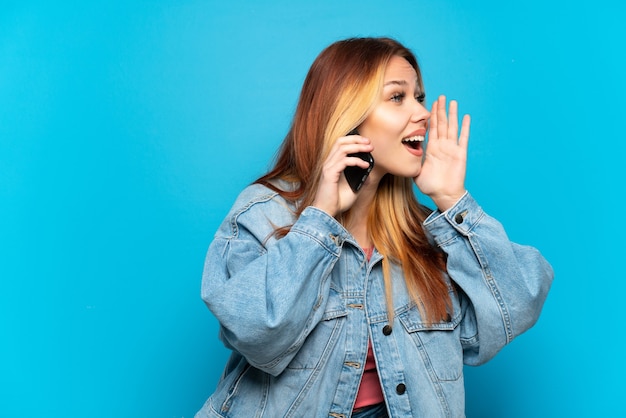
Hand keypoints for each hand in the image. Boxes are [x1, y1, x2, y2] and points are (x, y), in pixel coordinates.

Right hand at [312, 134, 372, 216]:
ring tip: (369, 150)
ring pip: (342, 148)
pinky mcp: (329, 174)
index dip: (353, 139)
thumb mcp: (352, 187)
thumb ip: (359, 178)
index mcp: (332, 164)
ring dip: (358, 147)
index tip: (366, 142)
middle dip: (356, 139)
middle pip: (340, 141)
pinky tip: (365, 165)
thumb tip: (369, 171)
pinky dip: (356, 161)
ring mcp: (328, 167)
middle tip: (369, 142)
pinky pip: (344, 161)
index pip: (340, 144)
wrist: (326, 212)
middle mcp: (328, 163)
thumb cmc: (337, 201)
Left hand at [414, 95, 470, 211]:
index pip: (431, 128)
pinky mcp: (460, 153)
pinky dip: (465, 127)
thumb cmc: (431, 186)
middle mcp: (442, 146)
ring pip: (452, 127)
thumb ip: (410, 162)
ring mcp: (451, 149)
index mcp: (432, 149)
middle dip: (440, 110)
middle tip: (441, 97)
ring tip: (452, 102)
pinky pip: (463, 138)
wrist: (443, 195)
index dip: (431, 117)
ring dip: (451, 114)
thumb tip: (398, 158)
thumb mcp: (416, 172)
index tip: (430, 105)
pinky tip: (466, 116)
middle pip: (442, 124)